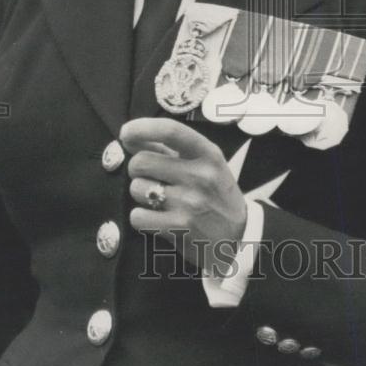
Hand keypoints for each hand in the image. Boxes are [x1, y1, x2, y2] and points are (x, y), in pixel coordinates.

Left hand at [121, 117, 246, 272]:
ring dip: (141, 194)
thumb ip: (171, 149)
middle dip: (138, 169)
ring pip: (136, 188)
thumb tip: (130, 137)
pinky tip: (157, 218)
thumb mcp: (206, 165)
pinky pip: (137, 216)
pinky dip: (141, 218)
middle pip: (141, 161)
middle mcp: (200, 175)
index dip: (141, 128)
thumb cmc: (215, 195)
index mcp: (208, 154)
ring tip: (160, 200)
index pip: (170, 131)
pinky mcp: (178, 228)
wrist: (239, 238)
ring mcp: (189, 202)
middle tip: (151, 177)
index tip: (126, 133)